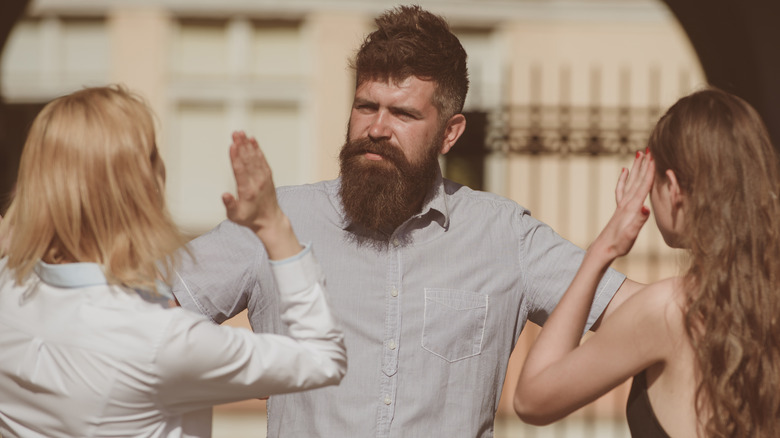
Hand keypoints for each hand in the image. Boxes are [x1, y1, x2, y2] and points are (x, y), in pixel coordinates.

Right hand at [222, 131, 300, 259]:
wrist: (270, 220)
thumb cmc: (249, 218)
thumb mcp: (235, 217)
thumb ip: (229, 205)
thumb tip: (224, 195)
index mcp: (247, 191)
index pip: (240, 171)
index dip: (236, 157)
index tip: (232, 145)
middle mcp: (257, 183)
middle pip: (248, 161)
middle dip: (241, 146)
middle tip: (235, 133)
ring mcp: (264, 178)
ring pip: (255, 158)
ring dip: (248, 144)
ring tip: (241, 133)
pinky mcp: (268, 176)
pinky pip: (262, 160)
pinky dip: (257, 149)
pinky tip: (252, 140)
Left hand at [593, 150, 654, 258]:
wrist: (603, 249)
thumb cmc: (619, 244)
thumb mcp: (631, 235)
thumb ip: (638, 221)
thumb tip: (646, 208)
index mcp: (632, 208)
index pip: (643, 186)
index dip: (649, 171)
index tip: (654, 157)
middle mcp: (626, 203)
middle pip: (637, 180)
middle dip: (643, 165)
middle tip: (648, 149)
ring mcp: (622, 205)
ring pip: (630, 182)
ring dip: (635, 168)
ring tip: (638, 154)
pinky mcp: (619, 209)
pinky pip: (621, 190)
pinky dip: (623, 179)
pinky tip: (624, 171)